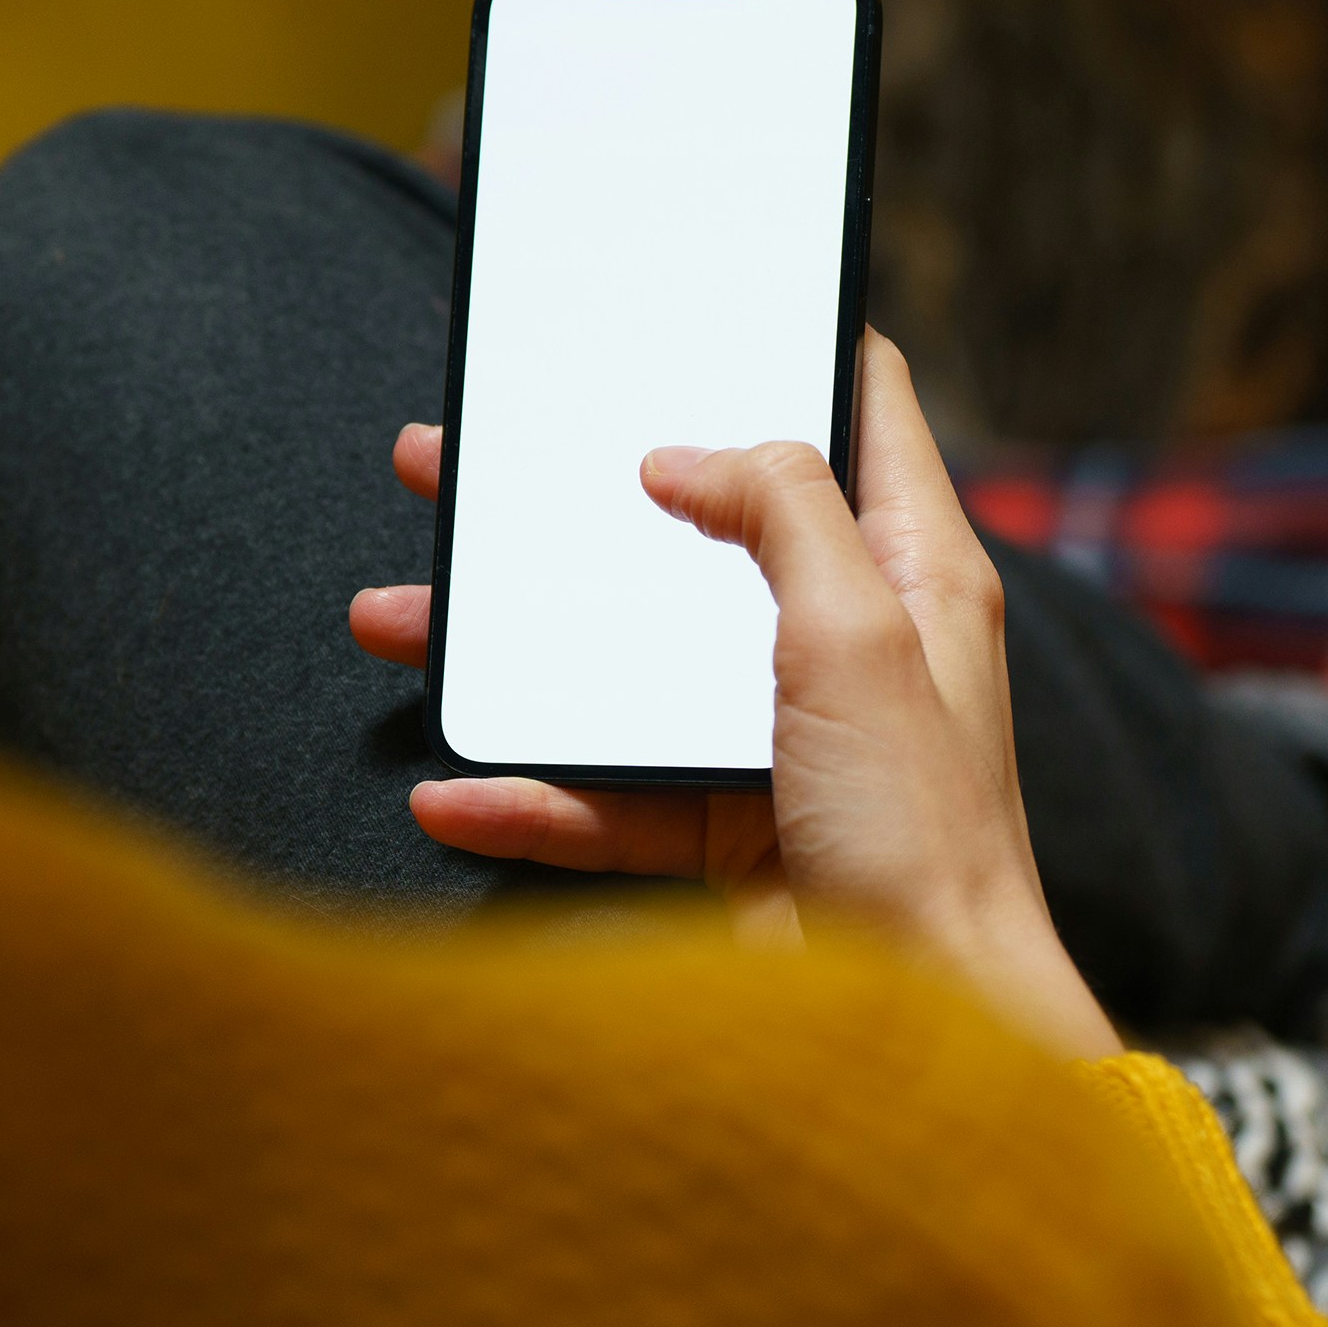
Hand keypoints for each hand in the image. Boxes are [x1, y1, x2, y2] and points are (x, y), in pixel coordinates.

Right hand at [350, 332, 1119, 1059]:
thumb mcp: (861, 632)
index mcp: (908, 570)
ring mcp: (778, 737)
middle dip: (572, 499)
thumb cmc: (928, 829)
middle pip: (693, 534)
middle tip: (464, 458)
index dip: (784, 343)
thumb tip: (684, 454)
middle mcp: (843, 640)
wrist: (930, 1028)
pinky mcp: (726, 830)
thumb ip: (781, 513)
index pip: (860, 413)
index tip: (688, 297)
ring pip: (622, 667)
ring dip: (510, 648)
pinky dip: (528, 799)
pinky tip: (449, 793)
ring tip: (397, 615)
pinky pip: (608, 798)